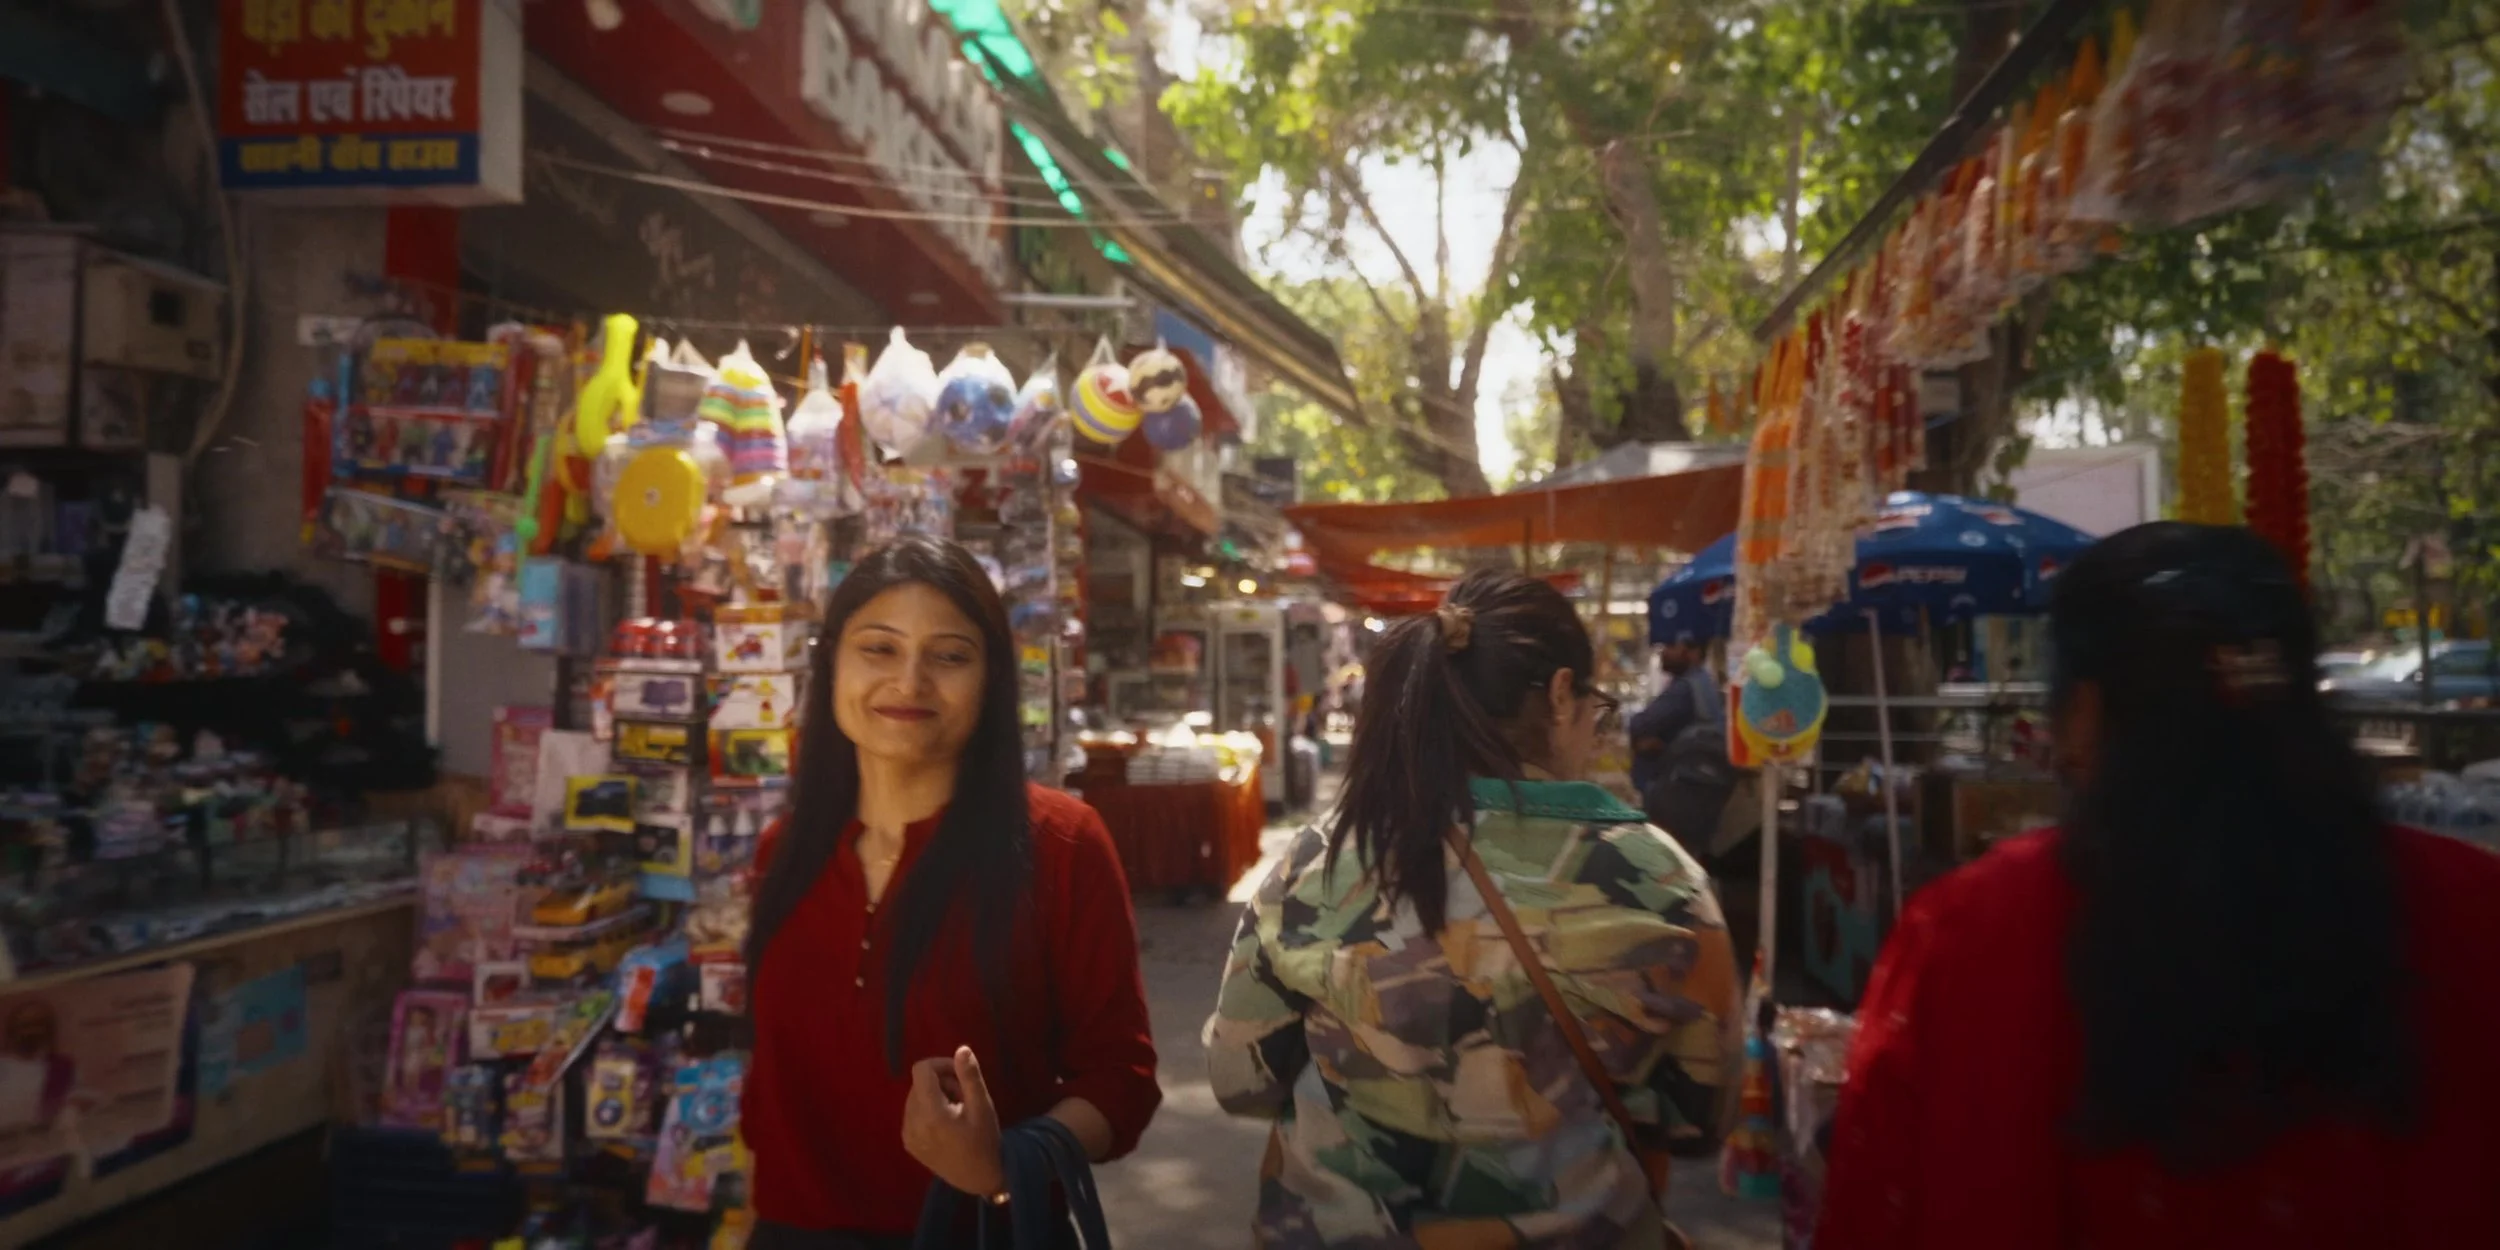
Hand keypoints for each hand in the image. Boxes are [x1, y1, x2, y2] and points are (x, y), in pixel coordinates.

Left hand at [902, 1046, 1004, 1196]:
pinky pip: (913, 1113)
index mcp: (930, 1113)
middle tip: (964, 1096)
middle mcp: (912, 1123)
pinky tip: (947, 1123)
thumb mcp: (982, 1106)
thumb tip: (961, 1049)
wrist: (978, 1177)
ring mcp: (908, 1134)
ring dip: (935, 1095)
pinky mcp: (908, 1143)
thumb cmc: (984, 1140)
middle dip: (941, 1082)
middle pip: (919, 1083)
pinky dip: (928, 1110)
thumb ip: (970, 1077)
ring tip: (957, 1110)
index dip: (941, 1064)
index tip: (960, 1074)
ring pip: (915, 1096)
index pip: (922, 1070)